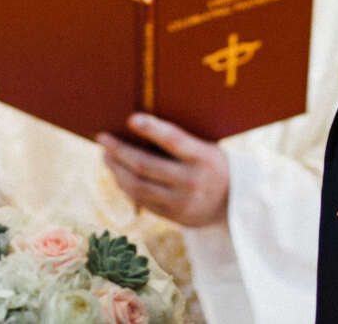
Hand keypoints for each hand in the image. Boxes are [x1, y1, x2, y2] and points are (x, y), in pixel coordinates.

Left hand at [97, 114, 229, 226]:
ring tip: (106, 155)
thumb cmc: (212, 164)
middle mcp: (193, 182)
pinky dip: (126, 186)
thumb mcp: (206, 148)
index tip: (130, 118)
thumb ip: (180, 141)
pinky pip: (142, 201)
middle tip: (103, 138)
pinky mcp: (174, 217)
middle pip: (146, 166)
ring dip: (117, 170)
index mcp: (204, 157)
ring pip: (138, 187)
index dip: (152, 129)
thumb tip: (138, 125)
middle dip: (119, 151)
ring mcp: (182, 203)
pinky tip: (119, 174)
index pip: (174, 140)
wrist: (234, 204)